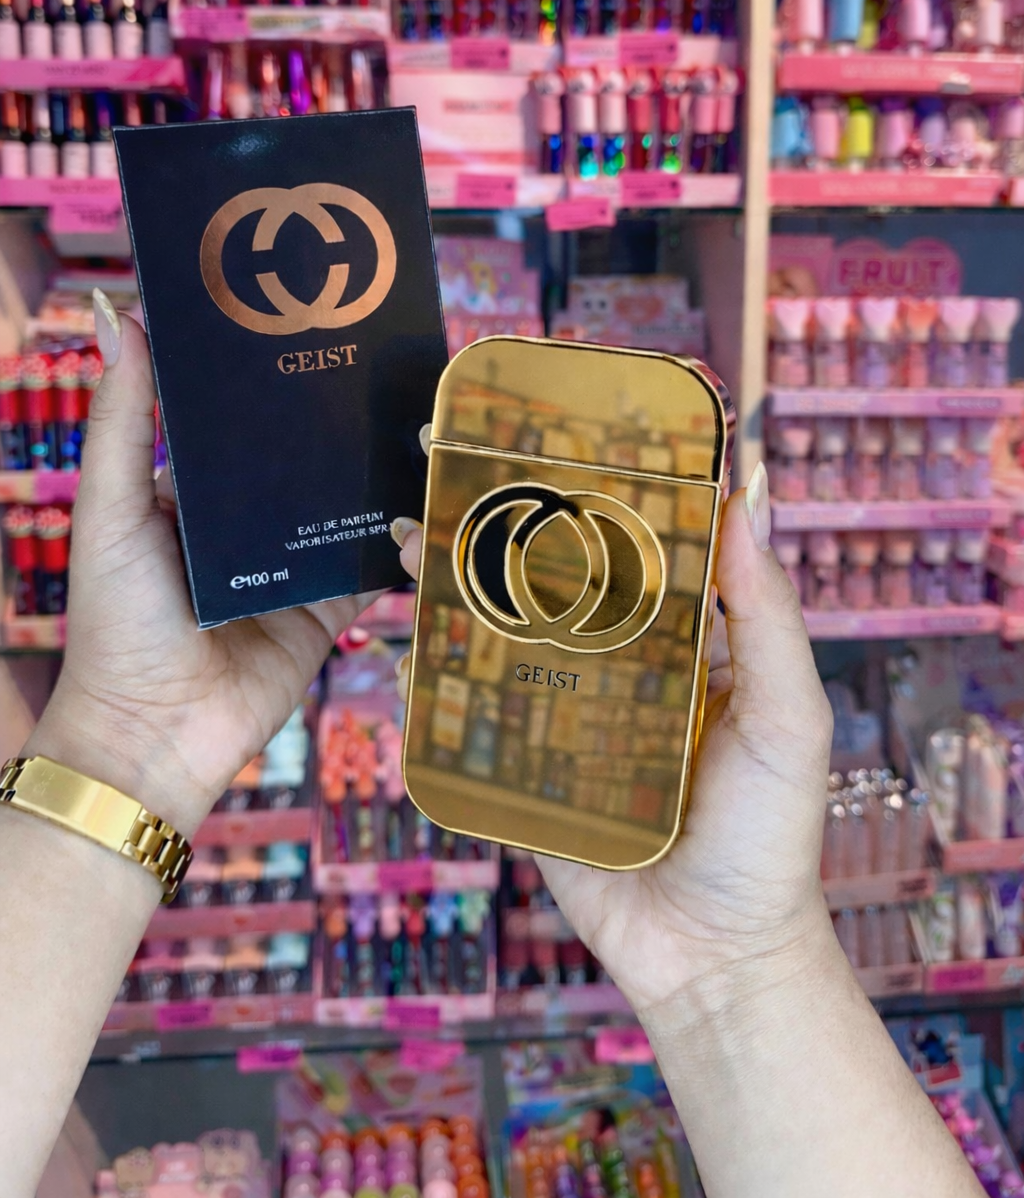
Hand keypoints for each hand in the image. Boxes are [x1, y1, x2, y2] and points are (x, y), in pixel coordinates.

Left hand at [28, 292, 385, 835]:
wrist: (154, 734)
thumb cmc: (117, 620)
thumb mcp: (111, 507)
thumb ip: (122, 418)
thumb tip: (120, 312)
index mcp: (198, 491)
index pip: (245, 419)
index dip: (278, 375)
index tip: (318, 318)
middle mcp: (251, 522)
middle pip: (307, 457)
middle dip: (346, 417)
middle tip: (391, 363)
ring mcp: (295, 565)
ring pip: (350, 504)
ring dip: (385, 470)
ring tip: (425, 420)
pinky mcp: (330, 609)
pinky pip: (374, 565)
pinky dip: (402, 538)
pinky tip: (433, 498)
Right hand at [394, 465, 834, 1017]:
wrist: (714, 959)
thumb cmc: (768, 835)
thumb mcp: (786, 717)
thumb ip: (766, 617)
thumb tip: (746, 500)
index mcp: (681, 647)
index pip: (632, 553)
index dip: (593, 498)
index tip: (548, 439)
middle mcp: (618, 674)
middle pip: (550, 590)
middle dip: (499, 537)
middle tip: (446, 476)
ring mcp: (564, 724)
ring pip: (502, 647)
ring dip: (452, 598)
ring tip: (404, 547)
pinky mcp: (523, 779)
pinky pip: (473, 726)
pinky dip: (431, 691)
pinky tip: (396, 654)